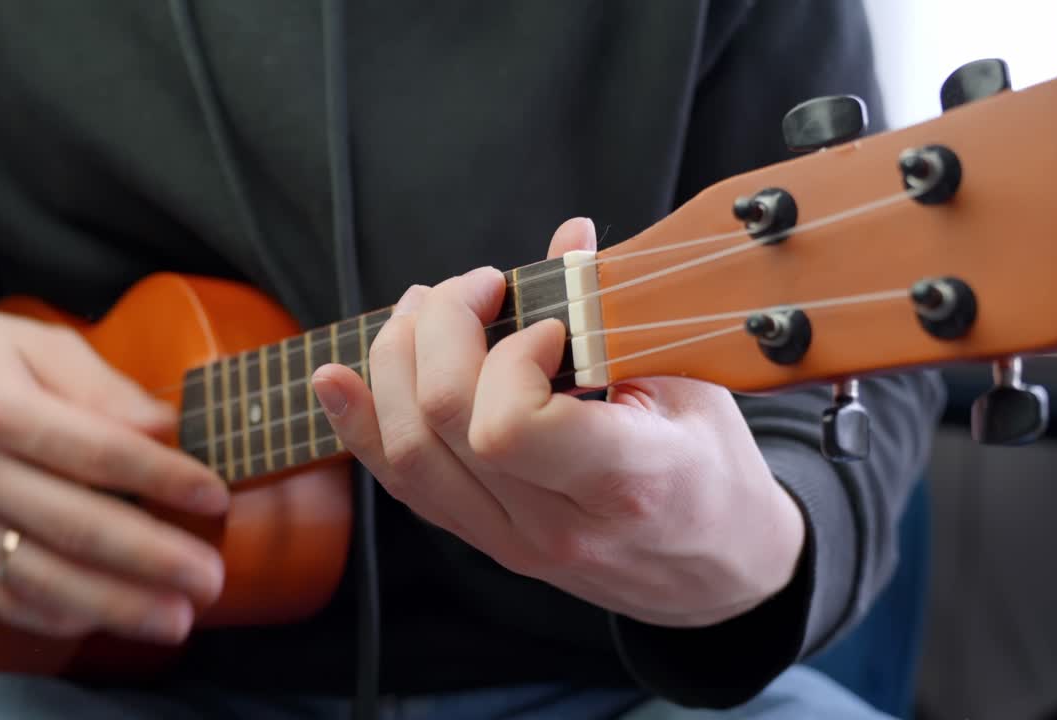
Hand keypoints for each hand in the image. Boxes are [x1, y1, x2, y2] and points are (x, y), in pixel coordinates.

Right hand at [0, 293, 227, 643]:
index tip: (214, 494)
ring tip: (176, 617)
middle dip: (150, 558)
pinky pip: (10, 598)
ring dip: (116, 604)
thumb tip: (164, 428)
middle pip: (73, 525)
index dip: (161, 477)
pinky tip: (115, 617)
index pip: (94, 452)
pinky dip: (64, 615)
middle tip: (209, 578)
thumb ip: (106, 388)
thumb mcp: (46, 344)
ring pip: (42, 576)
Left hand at [312, 218, 804, 626]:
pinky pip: (402, 485)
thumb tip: (566, 238)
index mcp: (626, 480)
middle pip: (442, 421)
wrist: (718, 571)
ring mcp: (511, 542)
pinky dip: (361, 424)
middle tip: (477, 289)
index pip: (511, 426)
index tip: (548, 325)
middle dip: (441, 330)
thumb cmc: (715, 469)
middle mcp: (556, 524)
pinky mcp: (484, 541)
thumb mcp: (694, 384)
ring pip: (406, 452)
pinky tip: (338, 379)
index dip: (510, 355)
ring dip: (394, 361)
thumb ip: (620, 315)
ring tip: (424, 311)